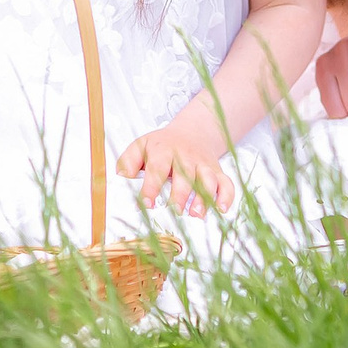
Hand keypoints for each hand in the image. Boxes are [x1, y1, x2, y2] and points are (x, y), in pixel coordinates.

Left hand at [116, 115, 233, 216]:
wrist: (191, 133)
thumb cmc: (161, 146)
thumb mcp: (141, 146)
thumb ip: (128, 161)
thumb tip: (121, 176)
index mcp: (163, 150)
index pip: (157, 168)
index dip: (152, 186)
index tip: (147, 204)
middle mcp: (185, 157)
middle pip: (184, 175)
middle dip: (180, 194)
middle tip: (174, 211)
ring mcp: (203, 164)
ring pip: (207, 180)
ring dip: (203, 197)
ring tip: (197, 214)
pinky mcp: (217, 172)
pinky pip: (226, 183)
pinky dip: (226, 196)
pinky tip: (222, 209)